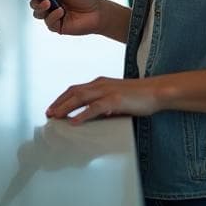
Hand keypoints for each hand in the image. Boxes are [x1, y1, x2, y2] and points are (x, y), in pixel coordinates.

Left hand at [46, 76, 162, 123]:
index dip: (62, 98)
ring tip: (55, 116)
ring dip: (65, 107)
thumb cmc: (140, 96)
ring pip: (80, 97)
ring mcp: (107, 91)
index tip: (53, 107)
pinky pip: (94, 108)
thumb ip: (104, 106)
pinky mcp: (115, 99)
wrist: (157, 91)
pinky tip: (74, 122)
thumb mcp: (117, 99)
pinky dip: (82, 114)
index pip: (75, 89)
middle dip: (59, 103)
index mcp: (100, 83)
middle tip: (48, 113)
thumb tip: (93, 116)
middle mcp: (100, 84)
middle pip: (73, 92)